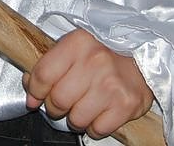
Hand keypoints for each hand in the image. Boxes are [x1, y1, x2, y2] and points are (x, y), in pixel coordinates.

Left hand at [22, 29, 153, 138]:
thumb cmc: (105, 52)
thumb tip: (30, 86)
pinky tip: (98, 112)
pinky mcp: (126, 104)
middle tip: (63, 103)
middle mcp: (95, 62)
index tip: (35, 97)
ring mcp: (111, 85)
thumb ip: (50, 63)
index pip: (43, 74)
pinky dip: (94, 126)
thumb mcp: (75, 46)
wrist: (143, 57)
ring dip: (75, 118)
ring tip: (83, 106)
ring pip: (76, 118)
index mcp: (78, 43)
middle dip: (55, 107)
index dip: (34, 91)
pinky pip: (97, 129)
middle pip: (58, 100)